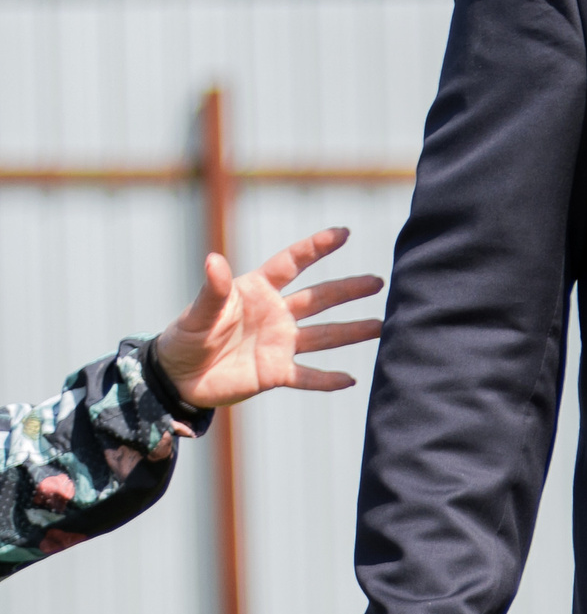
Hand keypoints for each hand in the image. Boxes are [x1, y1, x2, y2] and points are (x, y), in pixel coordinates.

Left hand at [155, 224, 383, 406]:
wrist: (177, 376)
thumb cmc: (185, 336)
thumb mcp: (198, 311)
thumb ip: (213, 289)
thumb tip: (214, 260)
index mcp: (257, 291)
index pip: (293, 264)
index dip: (317, 247)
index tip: (344, 233)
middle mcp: (275, 314)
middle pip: (319, 299)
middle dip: (349, 290)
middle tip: (378, 282)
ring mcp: (279, 344)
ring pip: (323, 335)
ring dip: (352, 331)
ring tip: (382, 326)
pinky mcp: (276, 373)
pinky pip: (307, 376)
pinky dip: (327, 380)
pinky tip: (351, 380)